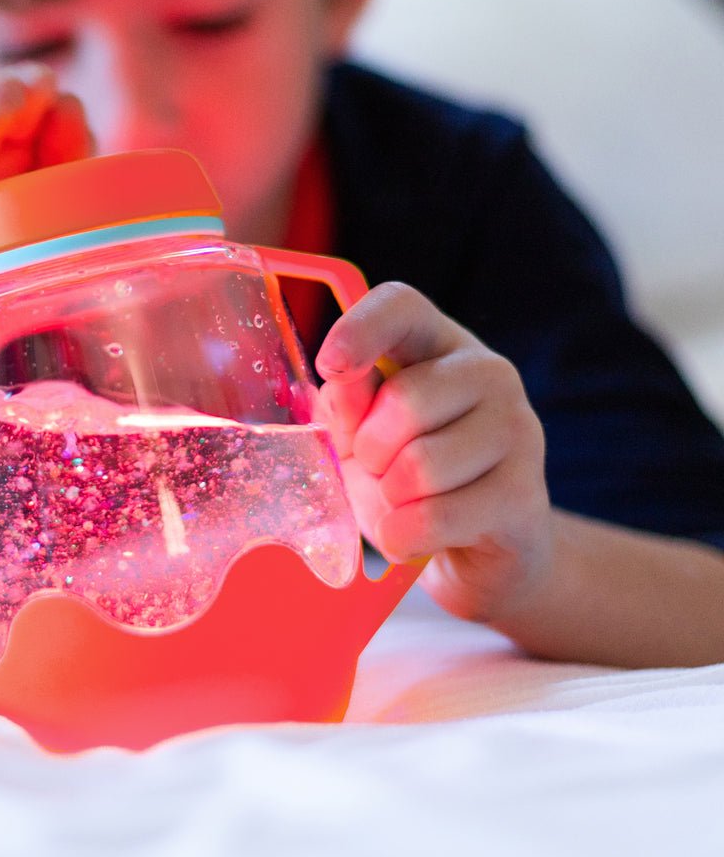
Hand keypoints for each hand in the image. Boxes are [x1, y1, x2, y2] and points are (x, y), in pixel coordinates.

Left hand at [316, 282, 552, 625]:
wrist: (476, 551)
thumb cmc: (404, 478)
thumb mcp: (359, 435)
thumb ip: (347, 403)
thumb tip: (343, 383)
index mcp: (436, 343)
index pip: (402, 305)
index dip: (360, 328)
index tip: (330, 366)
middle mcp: (488, 372)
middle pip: (405, 399)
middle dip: (369, 450)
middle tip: (377, 470)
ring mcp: (517, 428)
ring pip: (421, 465)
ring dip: (389, 498)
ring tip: (403, 502)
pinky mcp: (526, 493)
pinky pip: (438, 516)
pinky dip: (404, 535)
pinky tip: (412, 535)